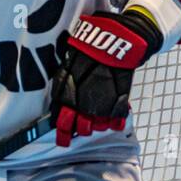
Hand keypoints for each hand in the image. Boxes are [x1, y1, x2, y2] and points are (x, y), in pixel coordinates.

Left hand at [50, 10, 160, 147]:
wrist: (116, 41)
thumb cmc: (89, 48)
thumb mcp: (69, 63)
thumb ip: (65, 84)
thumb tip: (60, 102)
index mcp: (67, 95)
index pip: (61, 122)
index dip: (62, 133)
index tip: (63, 140)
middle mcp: (83, 104)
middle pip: (80, 129)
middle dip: (81, 130)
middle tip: (83, 126)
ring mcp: (102, 105)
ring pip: (97, 127)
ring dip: (97, 125)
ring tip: (99, 117)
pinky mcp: (120, 104)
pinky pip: (116, 122)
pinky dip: (115, 122)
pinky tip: (113, 118)